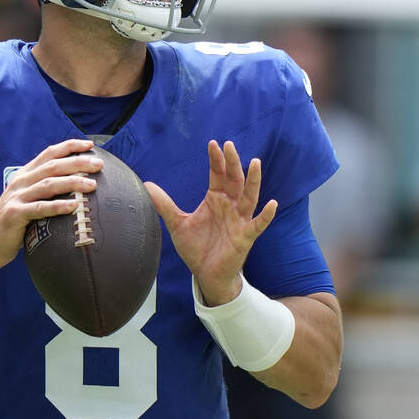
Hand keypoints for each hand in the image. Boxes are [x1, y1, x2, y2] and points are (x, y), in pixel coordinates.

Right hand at [0, 139, 102, 270]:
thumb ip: (45, 190)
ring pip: (48, 184)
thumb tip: (76, 185)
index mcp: (25, 175)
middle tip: (98, 165)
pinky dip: (57, 206)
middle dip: (77, 163)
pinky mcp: (14, 214)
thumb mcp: (29, 200)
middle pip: (53, 166)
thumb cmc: (15, 223)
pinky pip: (39, 208)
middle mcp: (20, 182)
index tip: (89, 145)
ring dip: (72, 183)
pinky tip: (74, 207)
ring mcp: (17, 197)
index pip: (49, 153)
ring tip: (92, 185)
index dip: (69, 146)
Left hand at [145, 140, 277, 305]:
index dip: (216, 160)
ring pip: (249, 196)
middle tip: (229, 145)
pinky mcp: (245, 237)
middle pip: (234, 180)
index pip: (217, 174)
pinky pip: (257, 224)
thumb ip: (164, 205)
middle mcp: (230, 206)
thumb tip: (146, 185)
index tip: (213, 144)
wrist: (206, 275)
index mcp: (215, 199)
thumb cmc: (196, 248)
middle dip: (232, 163)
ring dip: (253, 180)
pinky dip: (265, 215)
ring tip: (255, 163)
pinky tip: (272, 204)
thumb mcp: (177, 223)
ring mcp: (239, 220)